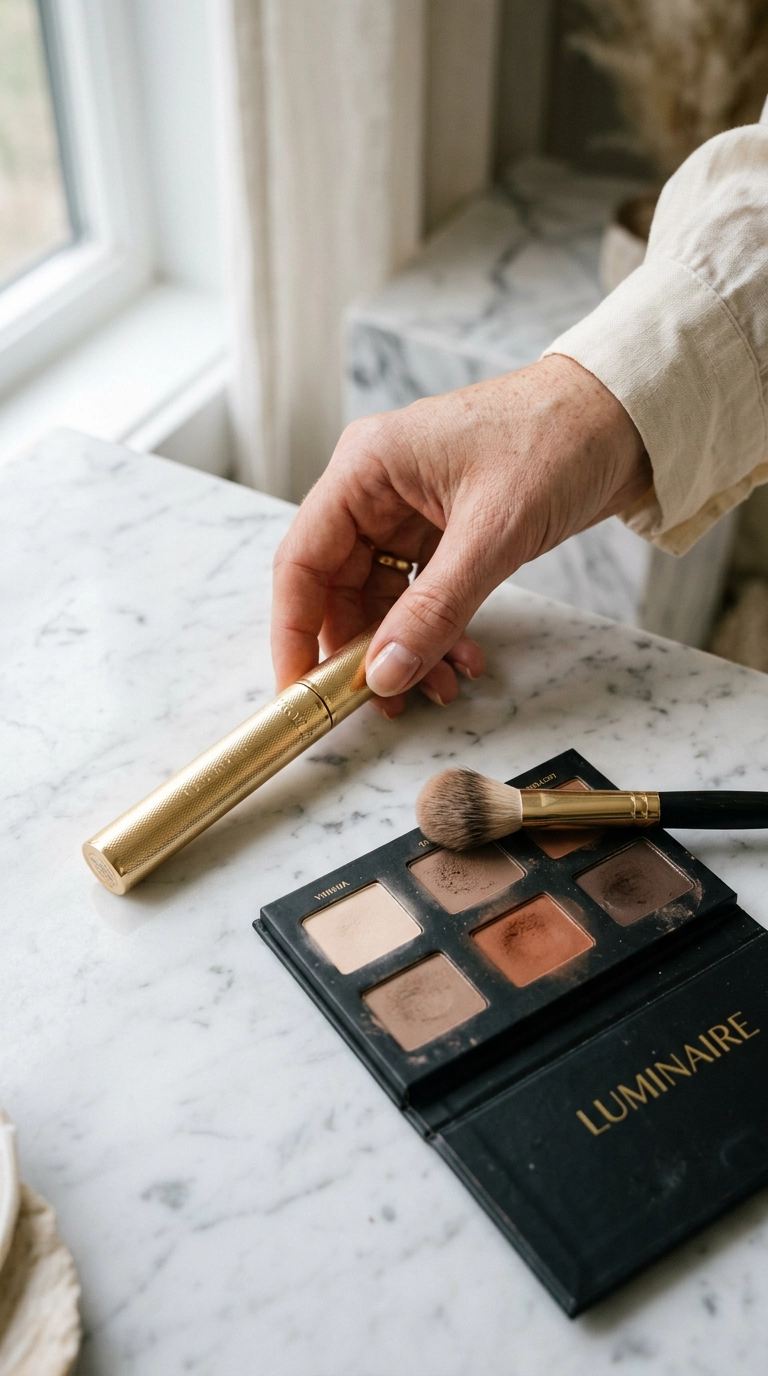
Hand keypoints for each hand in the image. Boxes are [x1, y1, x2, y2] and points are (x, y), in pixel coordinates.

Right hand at [271, 354, 650, 717]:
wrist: (625, 415)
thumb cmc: (557, 438)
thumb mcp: (492, 533)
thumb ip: (434, 610)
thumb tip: (384, 675)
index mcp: (366, 467)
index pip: (303, 561)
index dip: (295, 631)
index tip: (300, 691)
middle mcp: (377, 487)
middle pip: (339, 587)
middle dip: (362, 651)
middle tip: (381, 704)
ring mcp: (410, 510)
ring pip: (382, 598)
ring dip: (406, 649)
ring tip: (439, 690)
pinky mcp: (445, 529)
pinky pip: (421, 593)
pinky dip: (437, 631)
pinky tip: (463, 660)